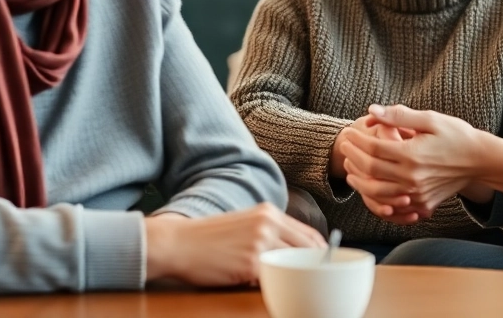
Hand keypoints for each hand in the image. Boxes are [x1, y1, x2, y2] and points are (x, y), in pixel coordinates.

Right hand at [144, 203, 324, 286]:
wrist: (177, 243)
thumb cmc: (206, 238)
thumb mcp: (243, 224)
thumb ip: (269, 233)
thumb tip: (294, 253)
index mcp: (268, 212)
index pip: (310, 234)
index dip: (322, 254)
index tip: (326, 267)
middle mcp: (268, 224)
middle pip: (308, 250)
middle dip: (315, 269)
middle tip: (317, 284)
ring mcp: (261, 243)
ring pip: (294, 265)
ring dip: (296, 279)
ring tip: (296, 289)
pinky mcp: (250, 263)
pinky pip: (273, 279)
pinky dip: (274, 287)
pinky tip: (271, 291)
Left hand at [339, 104, 502, 219]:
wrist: (481, 160)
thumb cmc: (457, 136)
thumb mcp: (430, 119)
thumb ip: (399, 115)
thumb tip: (372, 111)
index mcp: (412, 155)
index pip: (372, 148)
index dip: (356, 140)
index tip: (348, 132)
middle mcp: (412, 177)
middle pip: (370, 169)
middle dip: (352, 157)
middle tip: (344, 146)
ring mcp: (416, 193)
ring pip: (377, 191)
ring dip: (359, 179)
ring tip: (350, 167)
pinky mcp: (422, 203)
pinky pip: (392, 205)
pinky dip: (376, 197)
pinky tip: (370, 186)